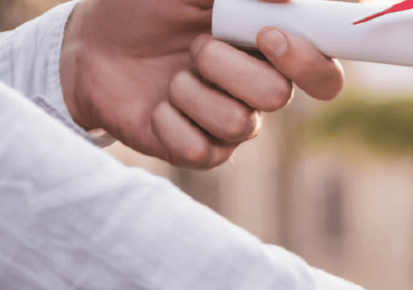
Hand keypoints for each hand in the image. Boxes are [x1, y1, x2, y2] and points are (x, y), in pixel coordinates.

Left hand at [59, 0, 344, 167]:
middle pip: (278, 96)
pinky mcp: (200, 151)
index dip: (308, 61)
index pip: (324, 72)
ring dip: (192, 92)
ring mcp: (231, 122)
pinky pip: (201, 150)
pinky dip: (169, 121)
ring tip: (173, 74)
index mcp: (271, 49)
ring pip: (238, 124)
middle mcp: (260, 88)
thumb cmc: (144, 7)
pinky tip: (157, 104)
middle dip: (229, 68)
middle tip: (198, 45)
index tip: (267, 35)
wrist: (88, 46)